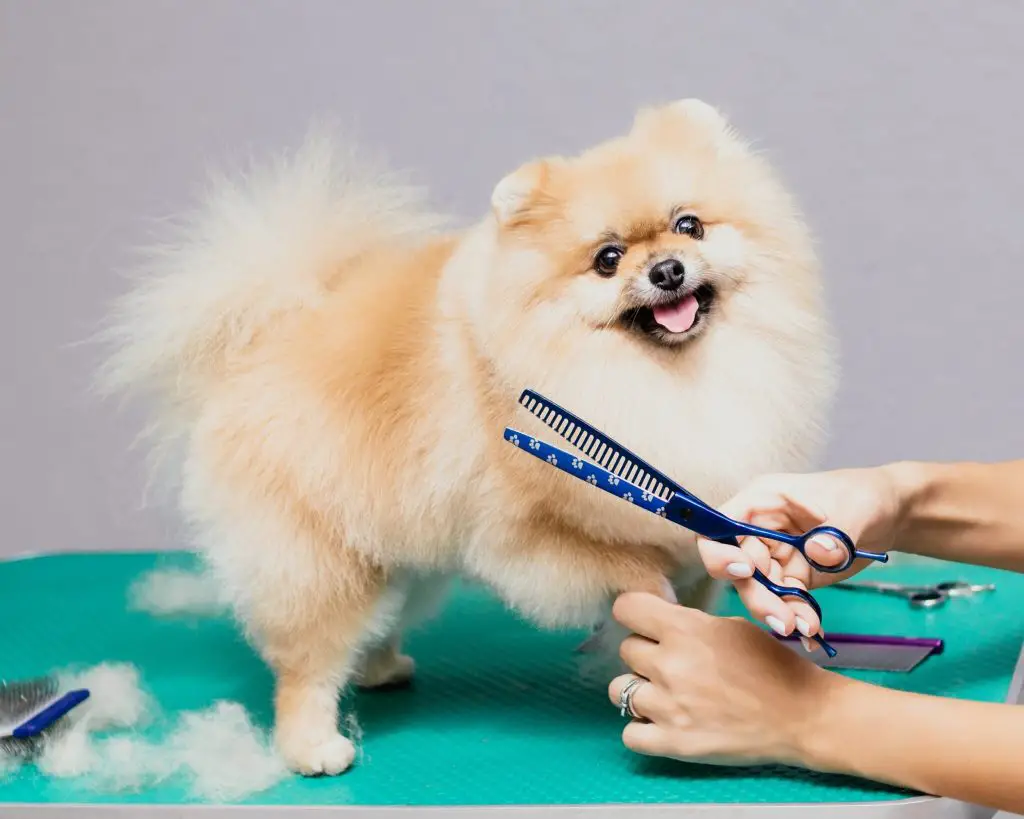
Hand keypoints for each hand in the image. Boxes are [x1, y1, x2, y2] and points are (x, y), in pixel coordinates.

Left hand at [608, 593, 832, 766]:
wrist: (801, 715)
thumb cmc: (770, 665)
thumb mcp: (729, 627)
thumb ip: (687, 623)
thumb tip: (654, 618)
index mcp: (685, 630)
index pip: (626, 608)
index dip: (635, 613)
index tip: (647, 622)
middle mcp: (670, 665)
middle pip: (626, 649)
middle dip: (646, 652)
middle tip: (672, 662)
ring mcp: (669, 707)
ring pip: (619, 690)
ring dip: (640, 689)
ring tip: (666, 693)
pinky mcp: (673, 743)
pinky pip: (629, 733)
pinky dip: (642, 728)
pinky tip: (664, 721)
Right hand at [696, 466, 904, 643]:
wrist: (889, 514)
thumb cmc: (863, 496)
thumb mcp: (854, 509)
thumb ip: (834, 533)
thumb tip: (816, 552)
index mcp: (762, 503)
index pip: (719, 526)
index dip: (721, 551)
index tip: (746, 571)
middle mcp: (760, 531)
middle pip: (736, 567)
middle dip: (757, 596)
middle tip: (783, 621)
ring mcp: (775, 556)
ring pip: (759, 590)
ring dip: (778, 612)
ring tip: (806, 629)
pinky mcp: (793, 577)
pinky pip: (786, 602)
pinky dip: (798, 618)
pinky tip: (814, 633)